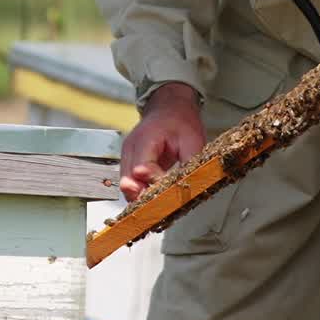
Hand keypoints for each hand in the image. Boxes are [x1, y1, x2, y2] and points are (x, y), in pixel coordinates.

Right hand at [119, 81, 204, 202]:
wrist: (169, 106)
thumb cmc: (181, 121)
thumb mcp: (192, 140)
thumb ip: (188, 164)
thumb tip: (187, 189)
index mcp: (146, 138)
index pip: (142, 167)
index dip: (152, 184)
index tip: (163, 198)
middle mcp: (131, 148)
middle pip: (128, 180)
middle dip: (141, 198)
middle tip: (156, 213)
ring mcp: (127, 155)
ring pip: (127, 185)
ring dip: (140, 199)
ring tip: (156, 212)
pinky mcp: (130, 162)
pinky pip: (130, 182)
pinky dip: (140, 194)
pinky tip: (152, 204)